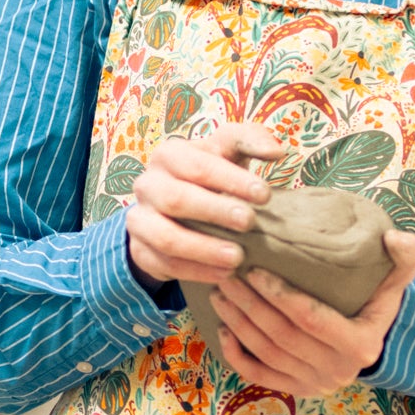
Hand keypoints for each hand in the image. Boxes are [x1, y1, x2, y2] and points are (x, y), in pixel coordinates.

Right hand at [127, 120, 280, 295]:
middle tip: (250, 222)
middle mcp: (147, 185)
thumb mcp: (227, 152)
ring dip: (204, 249)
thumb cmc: (209, 176)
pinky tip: (224, 274)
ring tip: (237, 257)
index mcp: (168, 155)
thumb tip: (276, 150)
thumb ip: (251, 140)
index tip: (265, 195)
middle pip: (176, 199)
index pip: (198, 165)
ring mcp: (139, 220)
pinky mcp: (139, 250)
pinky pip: (164, 264)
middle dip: (215, 212)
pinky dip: (196, 271)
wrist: (173, 209)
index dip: (232, 179)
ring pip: (166, 237)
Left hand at [209, 229, 414, 395]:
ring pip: (267, 354)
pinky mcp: (298, 391)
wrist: (374, 338)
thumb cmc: (379, 301)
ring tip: (220, 294)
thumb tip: (393, 237)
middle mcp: (338, 370)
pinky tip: (222, 331)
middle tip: (227, 276)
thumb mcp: (399, 278)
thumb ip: (405, 255)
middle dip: (249, 305)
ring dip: (238, 324)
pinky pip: (260, 377)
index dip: (280, 295)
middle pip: (282, 336)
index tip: (254, 270)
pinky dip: (237, 356)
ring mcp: (316, 384)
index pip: (311, 318)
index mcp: (361, 344)